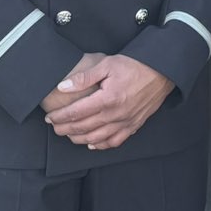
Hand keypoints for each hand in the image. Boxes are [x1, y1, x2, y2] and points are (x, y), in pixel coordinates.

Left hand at [44, 53, 173, 149]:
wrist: (161, 72)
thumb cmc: (134, 66)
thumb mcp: (107, 64)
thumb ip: (84, 77)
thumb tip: (63, 86)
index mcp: (107, 98)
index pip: (76, 112)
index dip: (60, 116)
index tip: (49, 117)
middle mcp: (116, 114)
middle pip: (83, 128)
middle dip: (64, 128)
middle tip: (54, 126)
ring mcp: (125, 122)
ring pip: (96, 138)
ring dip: (78, 139)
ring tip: (67, 134)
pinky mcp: (133, 125)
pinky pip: (114, 141)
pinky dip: (100, 145)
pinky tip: (91, 143)